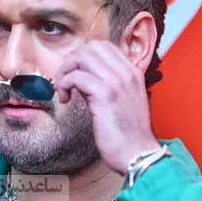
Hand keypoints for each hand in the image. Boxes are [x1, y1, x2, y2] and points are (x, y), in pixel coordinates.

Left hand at [54, 40, 160, 174]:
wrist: (137, 154)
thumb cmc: (128, 135)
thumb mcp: (122, 103)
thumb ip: (107, 86)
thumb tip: (83, 79)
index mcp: (133, 72)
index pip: (104, 46)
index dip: (84, 57)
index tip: (76, 75)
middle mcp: (126, 73)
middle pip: (91, 47)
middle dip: (73, 62)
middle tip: (66, 82)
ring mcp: (117, 82)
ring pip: (82, 58)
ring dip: (66, 72)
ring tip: (63, 91)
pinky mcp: (105, 95)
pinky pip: (76, 77)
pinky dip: (64, 85)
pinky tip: (65, 99)